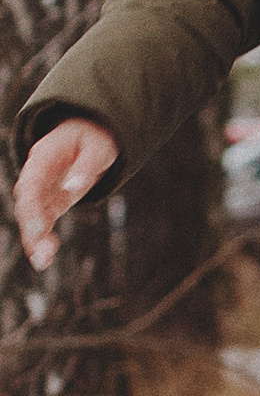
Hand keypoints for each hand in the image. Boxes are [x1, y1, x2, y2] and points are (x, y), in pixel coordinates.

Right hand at [11, 115, 118, 269]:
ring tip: (42, 262)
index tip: (39, 228)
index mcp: (43, 157)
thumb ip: (85, 167)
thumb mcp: (98, 147)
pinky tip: (46, 258)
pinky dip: (43, 239)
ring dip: (34, 239)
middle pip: (26, 203)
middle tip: (40, 252)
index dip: (31, 206)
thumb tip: (74, 188)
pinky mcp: (51, 202)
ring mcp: (42, 189)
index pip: (31, 183)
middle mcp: (36, 175)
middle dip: (31, 228)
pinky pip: (43, 222)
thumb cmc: (94, 138)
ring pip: (31, 217)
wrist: (90, 133)